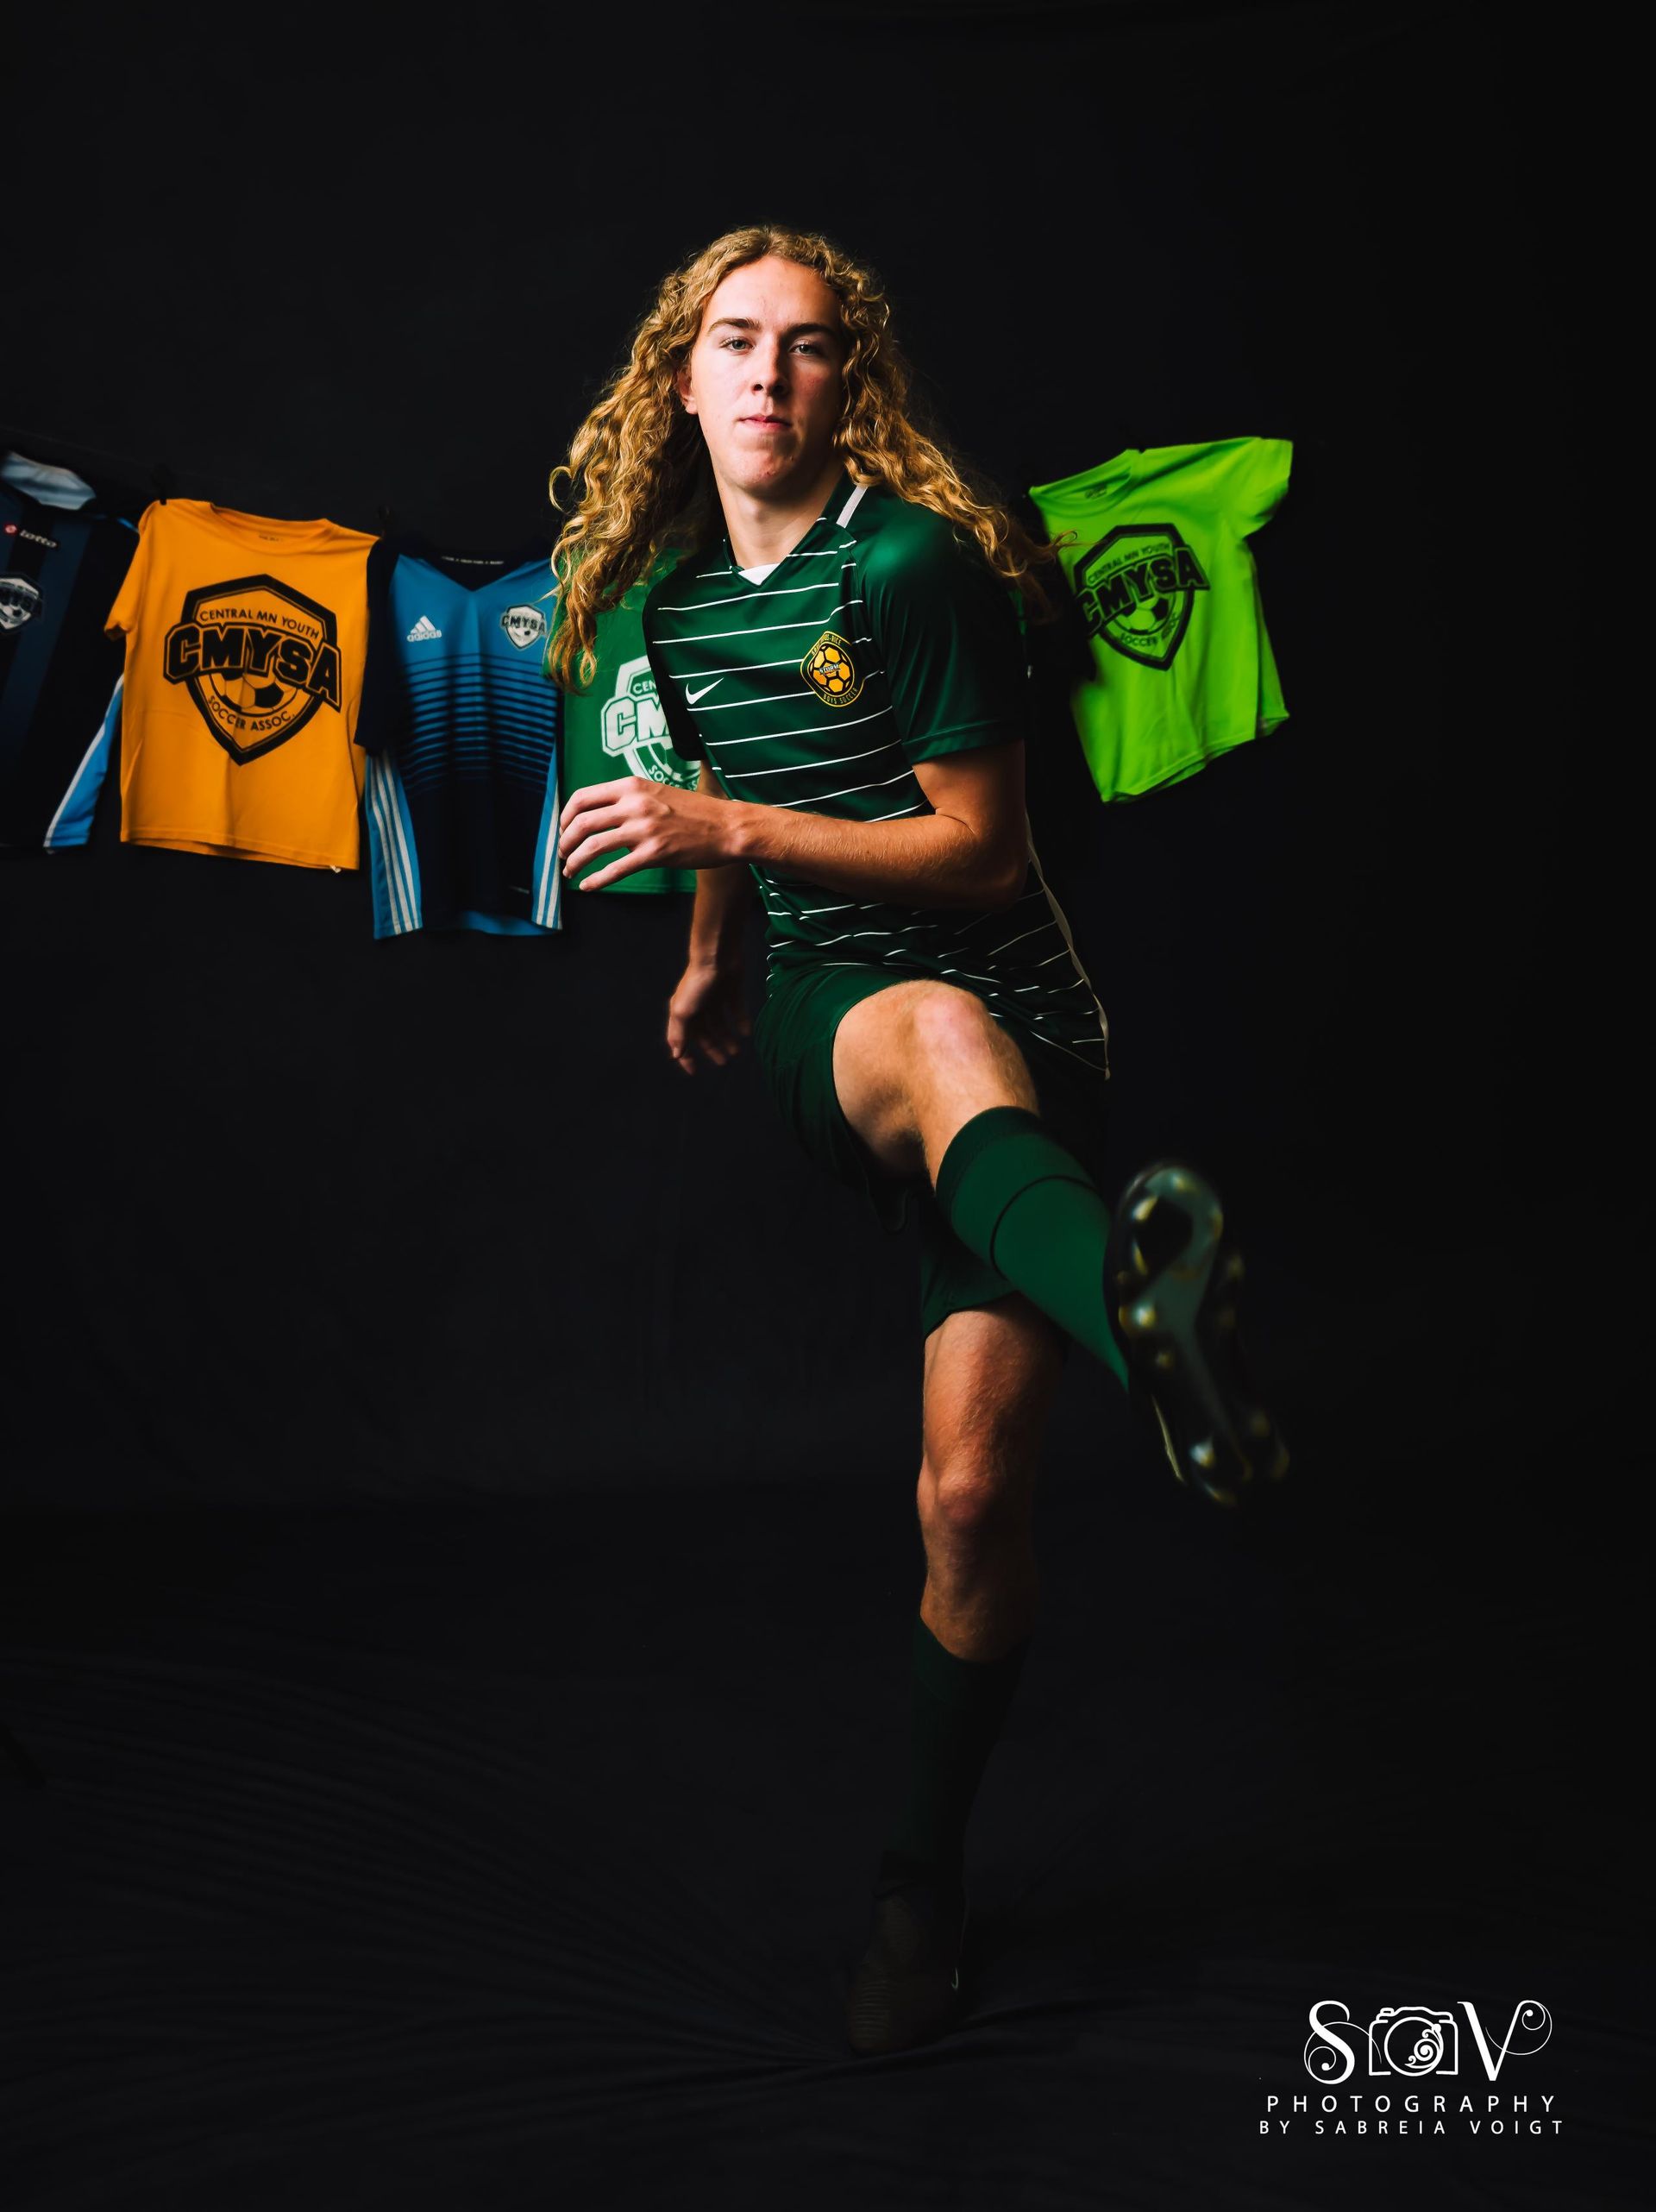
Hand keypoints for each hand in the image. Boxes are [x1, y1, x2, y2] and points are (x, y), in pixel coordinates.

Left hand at [559, 777, 738, 890]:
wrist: (727, 826)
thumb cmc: (694, 812)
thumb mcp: (657, 793)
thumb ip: (629, 801)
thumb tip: (602, 819)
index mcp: (632, 786)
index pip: (582, 798)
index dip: (565, 817)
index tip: (563, 830)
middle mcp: (634, 805)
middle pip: (582, 823)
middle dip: (565, 842)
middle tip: (562, 854)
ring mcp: (643, 830)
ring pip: (592, 846)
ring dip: (574, 861)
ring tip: (569, 872)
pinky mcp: (654, 854)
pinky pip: (615, 869)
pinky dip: (596, 880)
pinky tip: (587, 886)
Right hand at [667, 957, 750, 1073]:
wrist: (718, 955)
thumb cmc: (697, 984)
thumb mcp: (683, 1012)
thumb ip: (680, 1034)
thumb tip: (676, 1055)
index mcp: (683, 1012)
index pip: (682, 1040)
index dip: (686, 1056)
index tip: (694, 1072)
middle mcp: (697, 1007)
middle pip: (704, 1033)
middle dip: (713, 1048)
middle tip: (725, 1061)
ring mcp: (715, 999)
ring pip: (720, 1024)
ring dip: (727, 1038)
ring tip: (737, 1051)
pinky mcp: (731, 991)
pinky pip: (736, 1010)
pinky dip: (741, 1021)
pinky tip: (746, 1032)